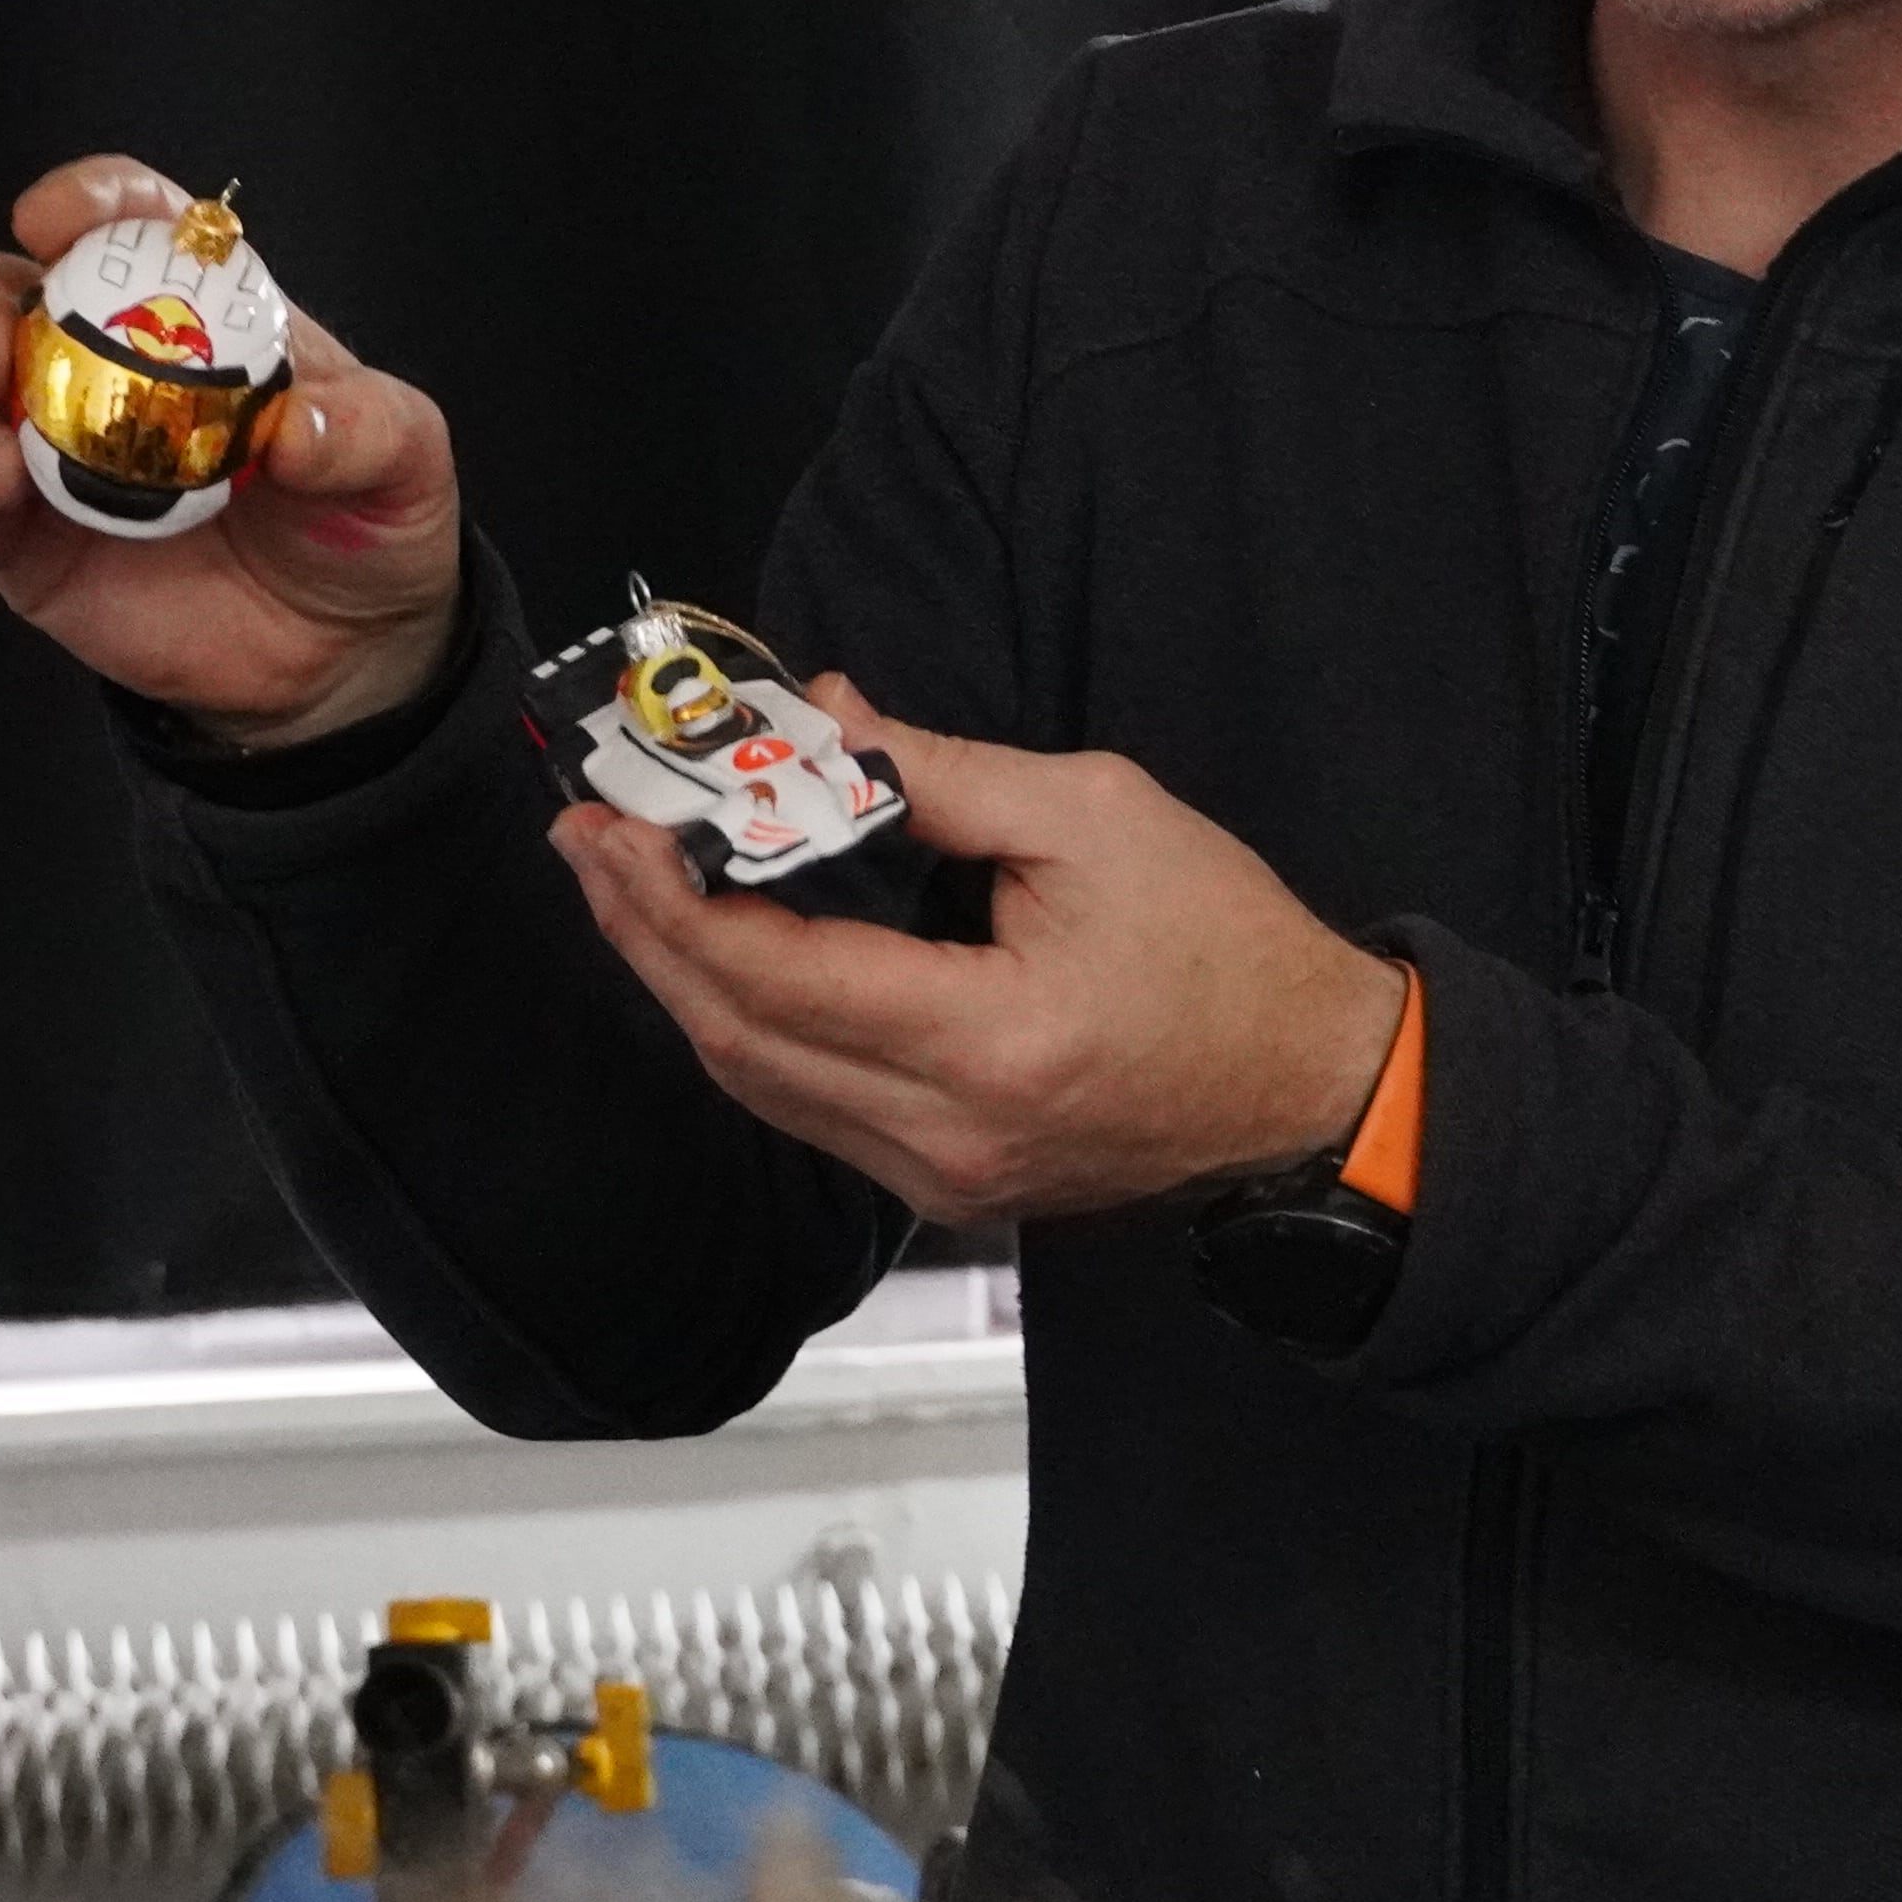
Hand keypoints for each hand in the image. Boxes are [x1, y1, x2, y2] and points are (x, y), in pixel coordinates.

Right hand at [0, 151, 464, 746]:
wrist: (344, 652)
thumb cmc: (368, 519)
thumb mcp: (404, 461)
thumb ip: (363, 431)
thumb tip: (294, 433)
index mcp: (192, 312)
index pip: (125, 222)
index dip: (85, 202)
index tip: (53, 220)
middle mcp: (101, 365)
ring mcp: (50, 452)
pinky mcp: (26, 541)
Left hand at [553, 677, 1408, 1226]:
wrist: (1314, 1087)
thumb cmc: (1229, 949)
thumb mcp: (1095, 814)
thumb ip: (939, 771)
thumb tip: (820, 719)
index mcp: (991, 1040)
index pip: (780, 977)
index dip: (678, 899)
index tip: (621, 822)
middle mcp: (950, 1134)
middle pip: (739, 1041)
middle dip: (644, 936)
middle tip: (587, 841)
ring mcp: (943, 1176)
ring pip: (759, 1086)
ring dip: (681, 984)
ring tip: (626, 889)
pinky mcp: (947, 1183)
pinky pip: (809, 1109)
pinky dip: (746, 1028)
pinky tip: (714, 959)